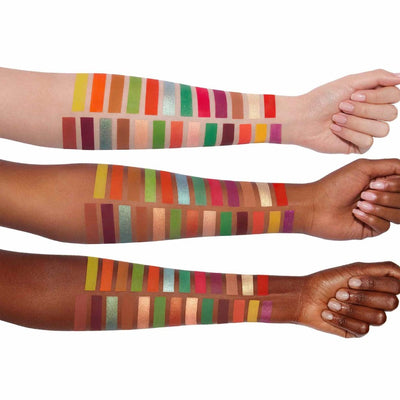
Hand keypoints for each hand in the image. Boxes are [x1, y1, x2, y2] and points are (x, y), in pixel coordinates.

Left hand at [285, 70, 399, 153]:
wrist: (302, 119)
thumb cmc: (322, 99)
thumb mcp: (350, 81)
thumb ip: (378, 76)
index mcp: (374, 97)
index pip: (395, 96)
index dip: (377, 96)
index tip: (354, 94)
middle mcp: (373, 114)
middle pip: (391, 113)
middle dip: (364, 109)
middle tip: (342, 106)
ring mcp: (367, 131)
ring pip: (381, 129)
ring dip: (355, 122)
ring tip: (336, 118)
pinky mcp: (358, 146)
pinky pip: (368, 142)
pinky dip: (349, 133)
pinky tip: (334, 130)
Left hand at [296, 158, 399, 239]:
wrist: (315, 207)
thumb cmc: (335, 185)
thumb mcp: (364, 167)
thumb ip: (392, 166)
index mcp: (383, 182)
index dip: (396, 185)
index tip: (375, 182)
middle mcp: (383, 197)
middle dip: (386, 196)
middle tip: (364, 193)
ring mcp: (378, 214)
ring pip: (399, 214)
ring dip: (379, 207)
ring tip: (359, 204)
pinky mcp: (371, 229)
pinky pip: (385, 226)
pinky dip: (371, 218)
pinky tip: (356, 214)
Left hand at [296, 261, 399, 337]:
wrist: (304, 297)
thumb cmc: (327, 280)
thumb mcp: (354, 269)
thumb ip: (383, 270)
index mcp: (378, 284)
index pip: (397, 286)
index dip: (374, 284)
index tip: (351, 280)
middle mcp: (378, 301)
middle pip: (391, 303)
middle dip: (362, 296)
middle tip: (340, 291)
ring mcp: (369, 316)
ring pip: (379, 318)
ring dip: (350, 308)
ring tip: (332, 302)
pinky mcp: (358, 330)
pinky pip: (363, 329)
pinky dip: (342, 319)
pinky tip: (328, 313)